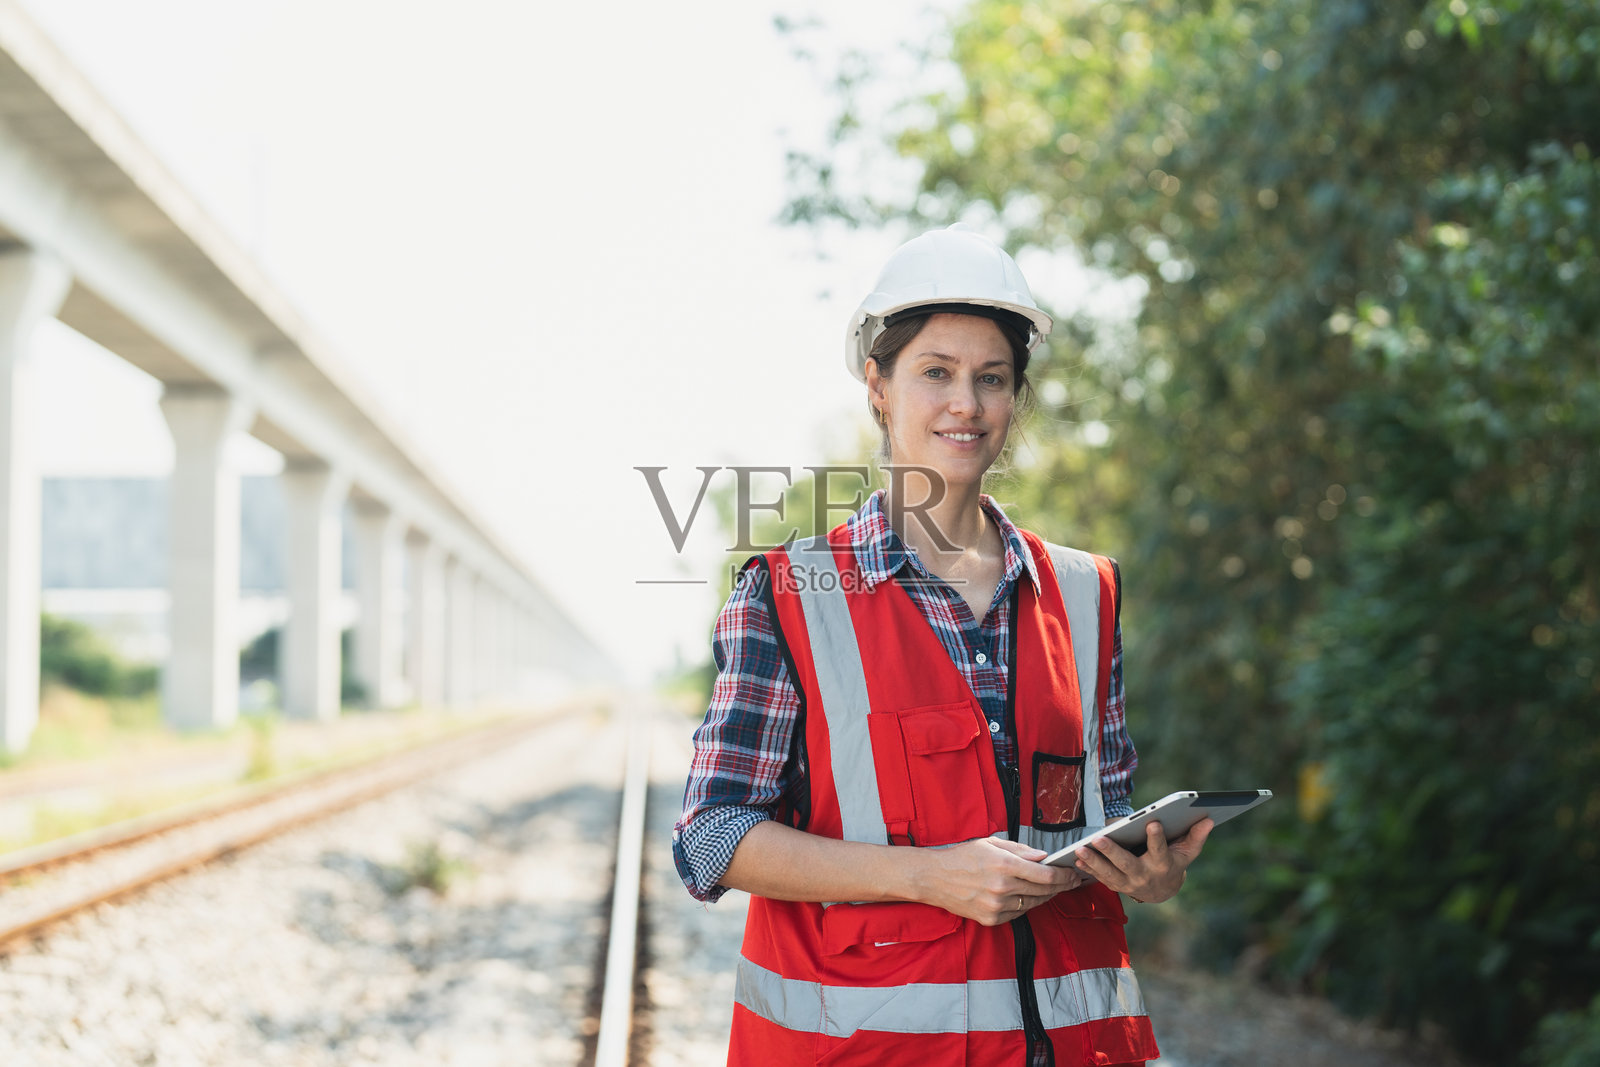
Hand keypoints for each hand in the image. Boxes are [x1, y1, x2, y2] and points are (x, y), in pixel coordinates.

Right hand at [912, 837, 1084, 925]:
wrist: (934, 878)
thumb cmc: (962, 857)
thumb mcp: (990, 844)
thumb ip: (1020, 850)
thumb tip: (1044, 857)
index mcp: (1004, 865)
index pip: (1046, 876)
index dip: (1064, 876)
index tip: (1073, 873)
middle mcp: (1002, 888)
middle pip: (1044, 891)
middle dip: (1061, 886)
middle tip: (1072, 880)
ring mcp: (996, 907)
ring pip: (1033, 904)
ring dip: (1046, 896)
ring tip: (1055, 888)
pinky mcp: (991, 919)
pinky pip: (1018, 913)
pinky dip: (1027, 904)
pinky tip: (1032, 896)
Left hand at [1073, 818, 1212, 903]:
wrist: (1162, 890)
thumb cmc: (1174, 862)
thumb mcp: (1187, 851)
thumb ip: (1196, 836)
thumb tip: (1208, 818)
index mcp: (1163, 865)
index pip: (1160, 850)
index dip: (1156, 837)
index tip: (1152, 822)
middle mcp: (1145, 876)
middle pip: (1126, 864)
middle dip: (1112, 852)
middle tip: (1098, 839)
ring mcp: (1129, 883)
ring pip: (1109, 873)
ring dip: (1093, 861)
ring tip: (1080, 849)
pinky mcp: (1116, 885)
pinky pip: (1101, 878)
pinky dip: (1089, 870)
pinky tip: (1077, 859)